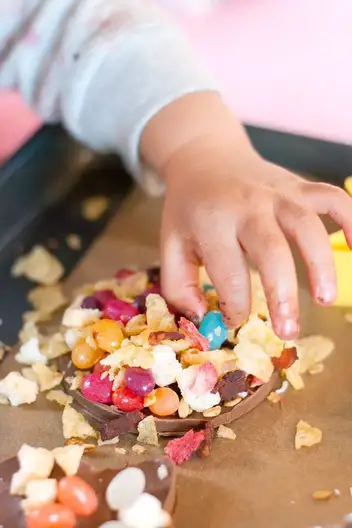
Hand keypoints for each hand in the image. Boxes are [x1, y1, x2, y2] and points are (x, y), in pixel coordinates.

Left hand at [141, 93, 351, 338]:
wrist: (205, 157)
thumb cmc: (189, 208)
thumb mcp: (170, 243)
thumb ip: (177, 285)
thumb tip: (203, 317)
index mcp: (212, 223)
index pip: (229, 273)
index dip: (235, 306)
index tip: (236, 323)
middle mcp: (248, 206)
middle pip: (272, 251)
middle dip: (283, 296)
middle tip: (287, 332)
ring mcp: (278, 193)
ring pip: (307, 226)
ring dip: (321, 264)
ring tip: (325, 299)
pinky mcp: (298, 186)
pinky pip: (333, 198)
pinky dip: (350, 219)